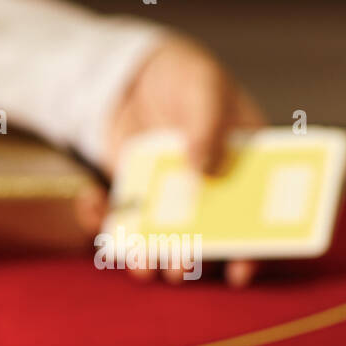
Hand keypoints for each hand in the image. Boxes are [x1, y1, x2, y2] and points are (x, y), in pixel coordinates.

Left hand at [90, 36, 266, 285]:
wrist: (138, 72)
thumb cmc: (185, 76)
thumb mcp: (202, 91)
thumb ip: (207, 127)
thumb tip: (201, 169)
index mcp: (242, 165)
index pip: (255, 215)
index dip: (252, 248)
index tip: (238, 273)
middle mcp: (206, 188)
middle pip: (204, 234)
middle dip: (192, 257)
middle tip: (179, 269)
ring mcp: (166, 194)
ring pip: (160, 235)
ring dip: (149, 254)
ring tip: (140, 265)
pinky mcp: (131, 192)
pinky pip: (116, 215)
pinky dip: (100, 217)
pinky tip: (90, 201)